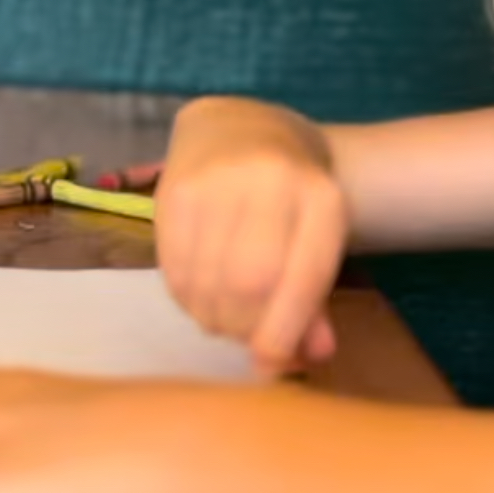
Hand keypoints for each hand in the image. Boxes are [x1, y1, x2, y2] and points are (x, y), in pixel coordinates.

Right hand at [157, 98, 349, 372]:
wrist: (236, 128)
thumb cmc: (286, 197)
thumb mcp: (315, 238)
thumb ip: (314, 300)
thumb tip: (311, 357)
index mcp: (321, 197)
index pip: (300, 280)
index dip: (283, 334)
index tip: (271, 365)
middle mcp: (269, 181)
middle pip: (249, 285)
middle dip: (244, 328)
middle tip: (244, 339)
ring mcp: (216, 182)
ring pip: (207, 283)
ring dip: (212, 319)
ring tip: (222, 317)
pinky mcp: (172, 191)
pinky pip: (173, 271)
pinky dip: (186, 300)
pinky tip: (200, 296)